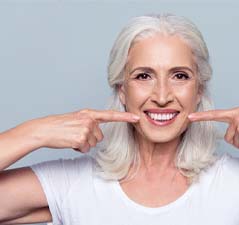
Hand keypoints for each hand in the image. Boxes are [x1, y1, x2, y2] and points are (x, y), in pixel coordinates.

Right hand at [24, 109, 139, 152]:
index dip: (125, 117)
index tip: (137, 117)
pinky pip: (86, 149)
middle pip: (100, 136)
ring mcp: (86, 129)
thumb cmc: (60, 125)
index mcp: (89, 113)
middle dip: (90, 139)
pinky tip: (70, 142)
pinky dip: (78, 148)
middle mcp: (89, 120)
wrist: (44, 129)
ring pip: (93, 143)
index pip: (110, 115)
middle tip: (76, 134)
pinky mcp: (81, 138)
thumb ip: (90, 122)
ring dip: (84, 144)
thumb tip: (99, 135)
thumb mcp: (77, 119)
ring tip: (71, 137)